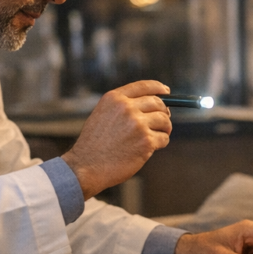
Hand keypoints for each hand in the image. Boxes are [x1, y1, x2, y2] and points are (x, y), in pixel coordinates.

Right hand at [62, 80, 171, 198]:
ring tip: (155, 137)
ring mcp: (137, 124)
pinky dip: (161, 143)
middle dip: (164, 112)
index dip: (158, 88)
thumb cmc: (94, 145)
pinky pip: (164, 138)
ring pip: (164, 120)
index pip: (143, 86)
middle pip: (158, 103)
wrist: (86, 166)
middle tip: (162, 122)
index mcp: (114, 98)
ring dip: (164, 129)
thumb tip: (151, 105)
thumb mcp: (102, 115)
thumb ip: (122, 106)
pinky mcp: (146, 141)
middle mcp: (126, 108)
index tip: (166, 91)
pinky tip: (150, 148)